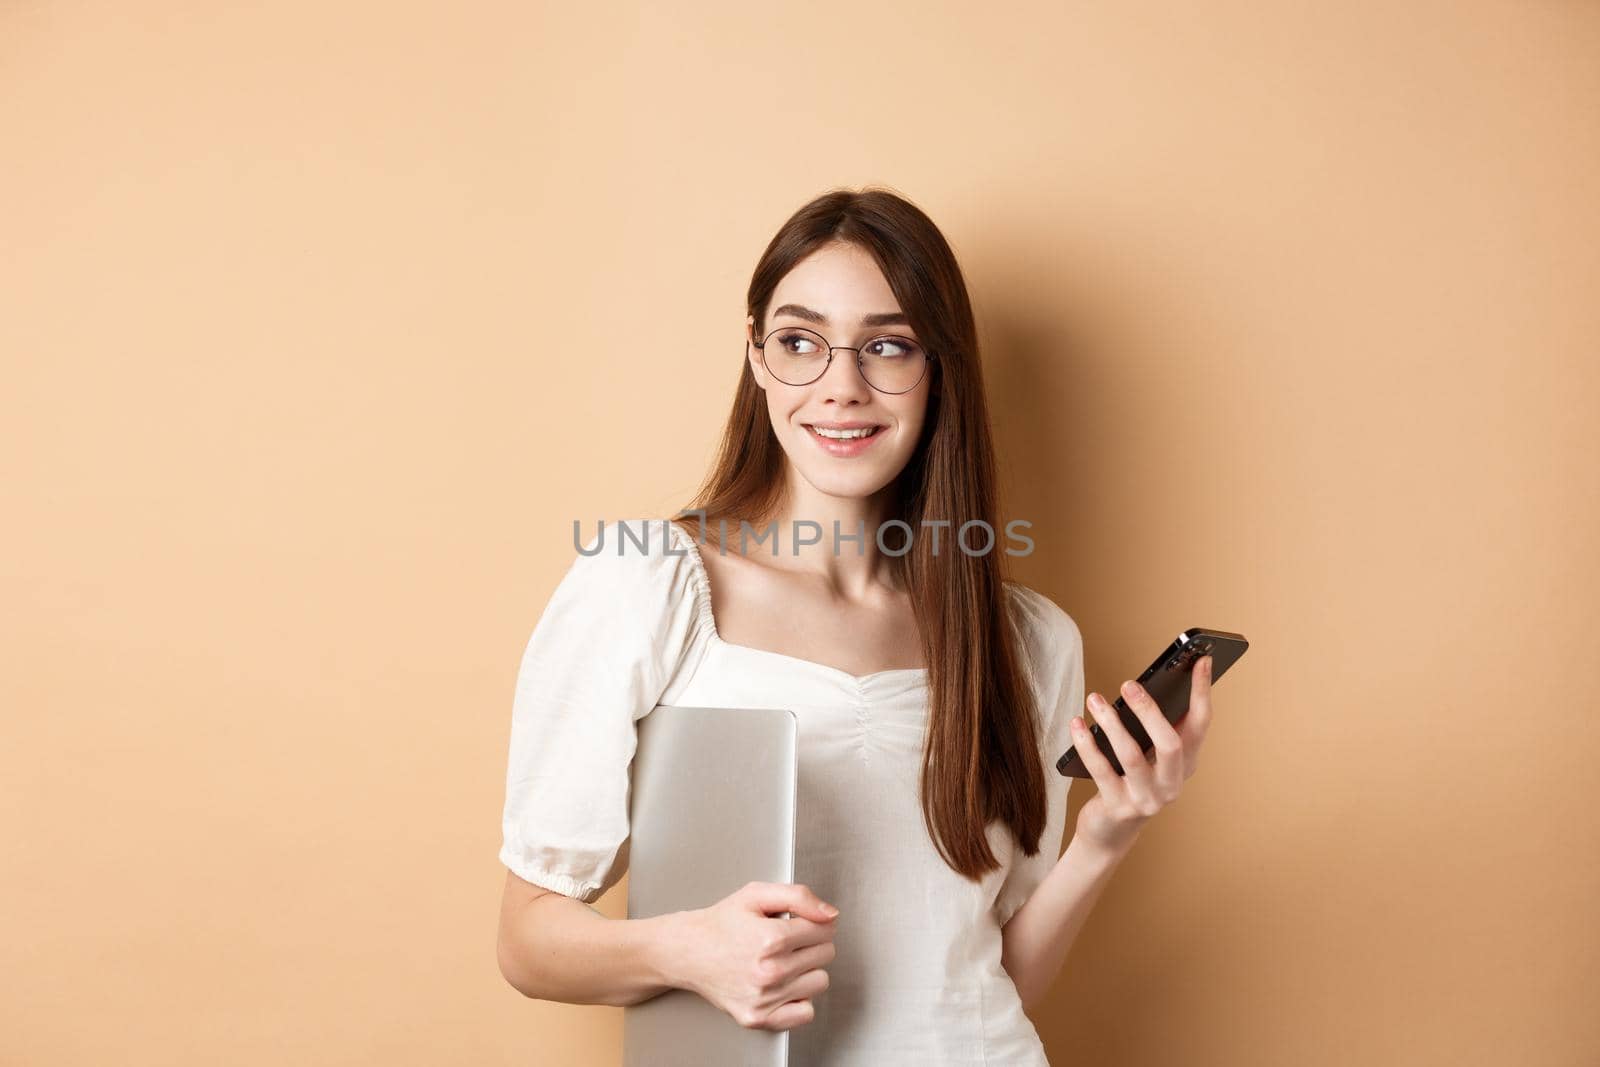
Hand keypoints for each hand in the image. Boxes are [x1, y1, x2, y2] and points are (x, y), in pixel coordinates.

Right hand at [674, 881, 838, 1031]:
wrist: (689, 952)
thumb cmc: (721, 924)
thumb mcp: (757, 895)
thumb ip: (799, 897)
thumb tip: (830, 914)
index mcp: (771, 938)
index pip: (826, 929)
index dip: (814, 922)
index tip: (799, 923)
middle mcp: (769, 971)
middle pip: (826, 954)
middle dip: (811, 943)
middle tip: (787, 940)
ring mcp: (764, 998)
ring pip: (820, 981)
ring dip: (807, 970)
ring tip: (783, 961)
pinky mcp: (758, 1018)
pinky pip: (805, 1012)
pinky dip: (799, 998)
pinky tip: (783, 985)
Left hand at [1070, 655, 1214, 853]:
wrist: (1110, 832)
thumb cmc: (1130, 781)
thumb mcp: (1149, 756)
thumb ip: (1154, 727)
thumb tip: (1146, 684)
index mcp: (1186, 765)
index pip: (1200, 725)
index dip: (1202, 692)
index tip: (1202, 659)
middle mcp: (1172, 784)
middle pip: (1170, 744)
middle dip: (1149, 711)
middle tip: (1127, 684)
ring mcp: (1146, 799)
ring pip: (1131, 755)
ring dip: (1110, 723)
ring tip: (1094, 699)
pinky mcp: (1118, 807)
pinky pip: (1100, 770)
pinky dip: (1087, 743)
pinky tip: (1076, 723)